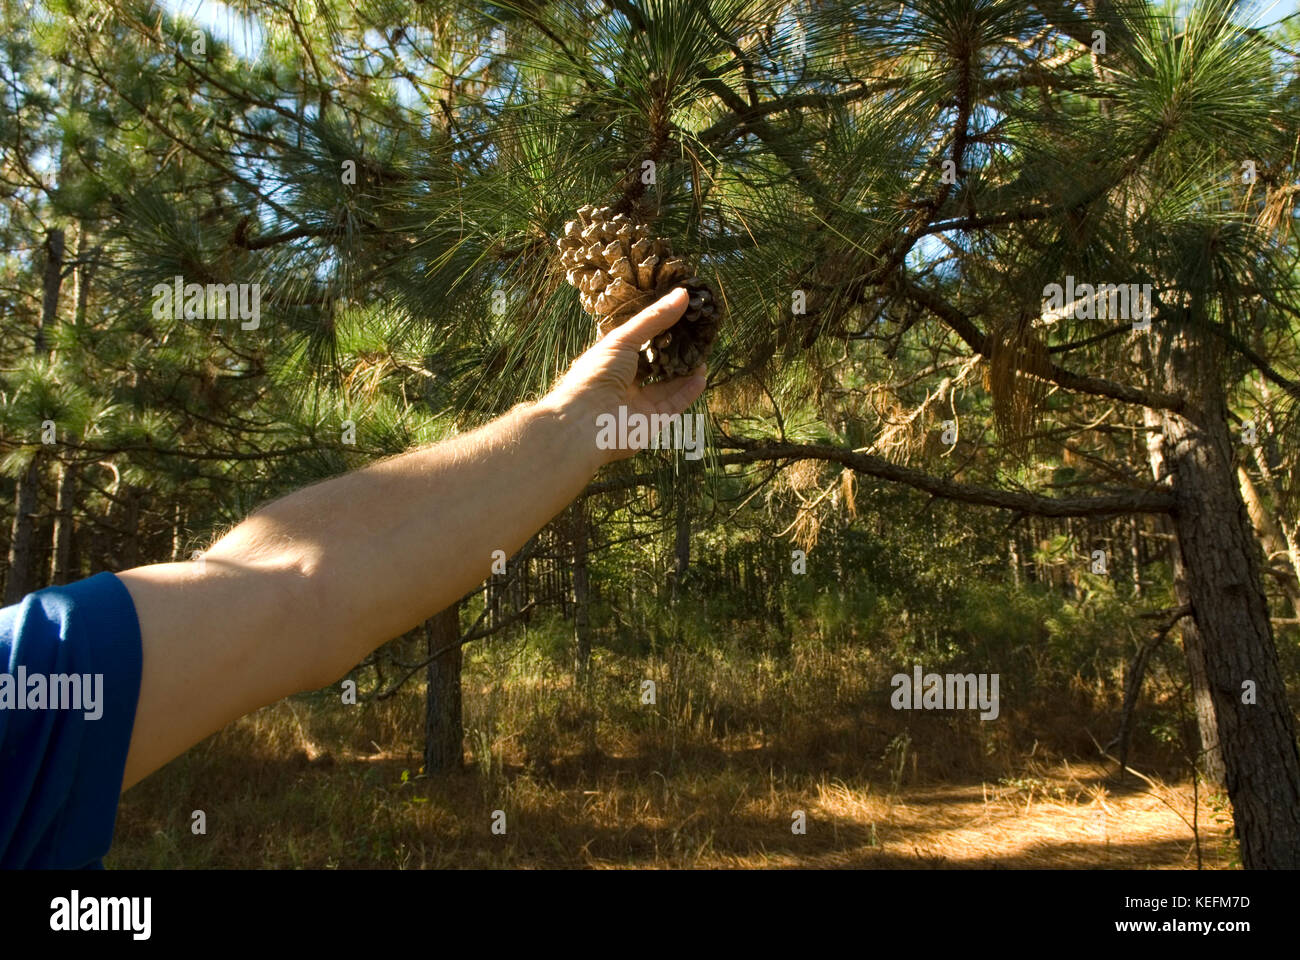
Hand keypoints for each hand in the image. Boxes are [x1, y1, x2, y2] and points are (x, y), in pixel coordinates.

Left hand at [542, 287, 707, 465]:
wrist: (586, 422)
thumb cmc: (596, 375)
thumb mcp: (623, 339)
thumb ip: (654, 319)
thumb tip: (683, 294)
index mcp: (611, 362)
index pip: (638, 344)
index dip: (659, 331)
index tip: (680, 317)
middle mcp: (624, 383)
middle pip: (655, 366)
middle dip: (675, 353)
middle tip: (696, 337)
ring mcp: (637, 404)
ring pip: (667, 386)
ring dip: (685, 372)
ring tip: (702, 355)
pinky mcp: (651, 422)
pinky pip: (674, 404)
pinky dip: (688, 391)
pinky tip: (701, 376)